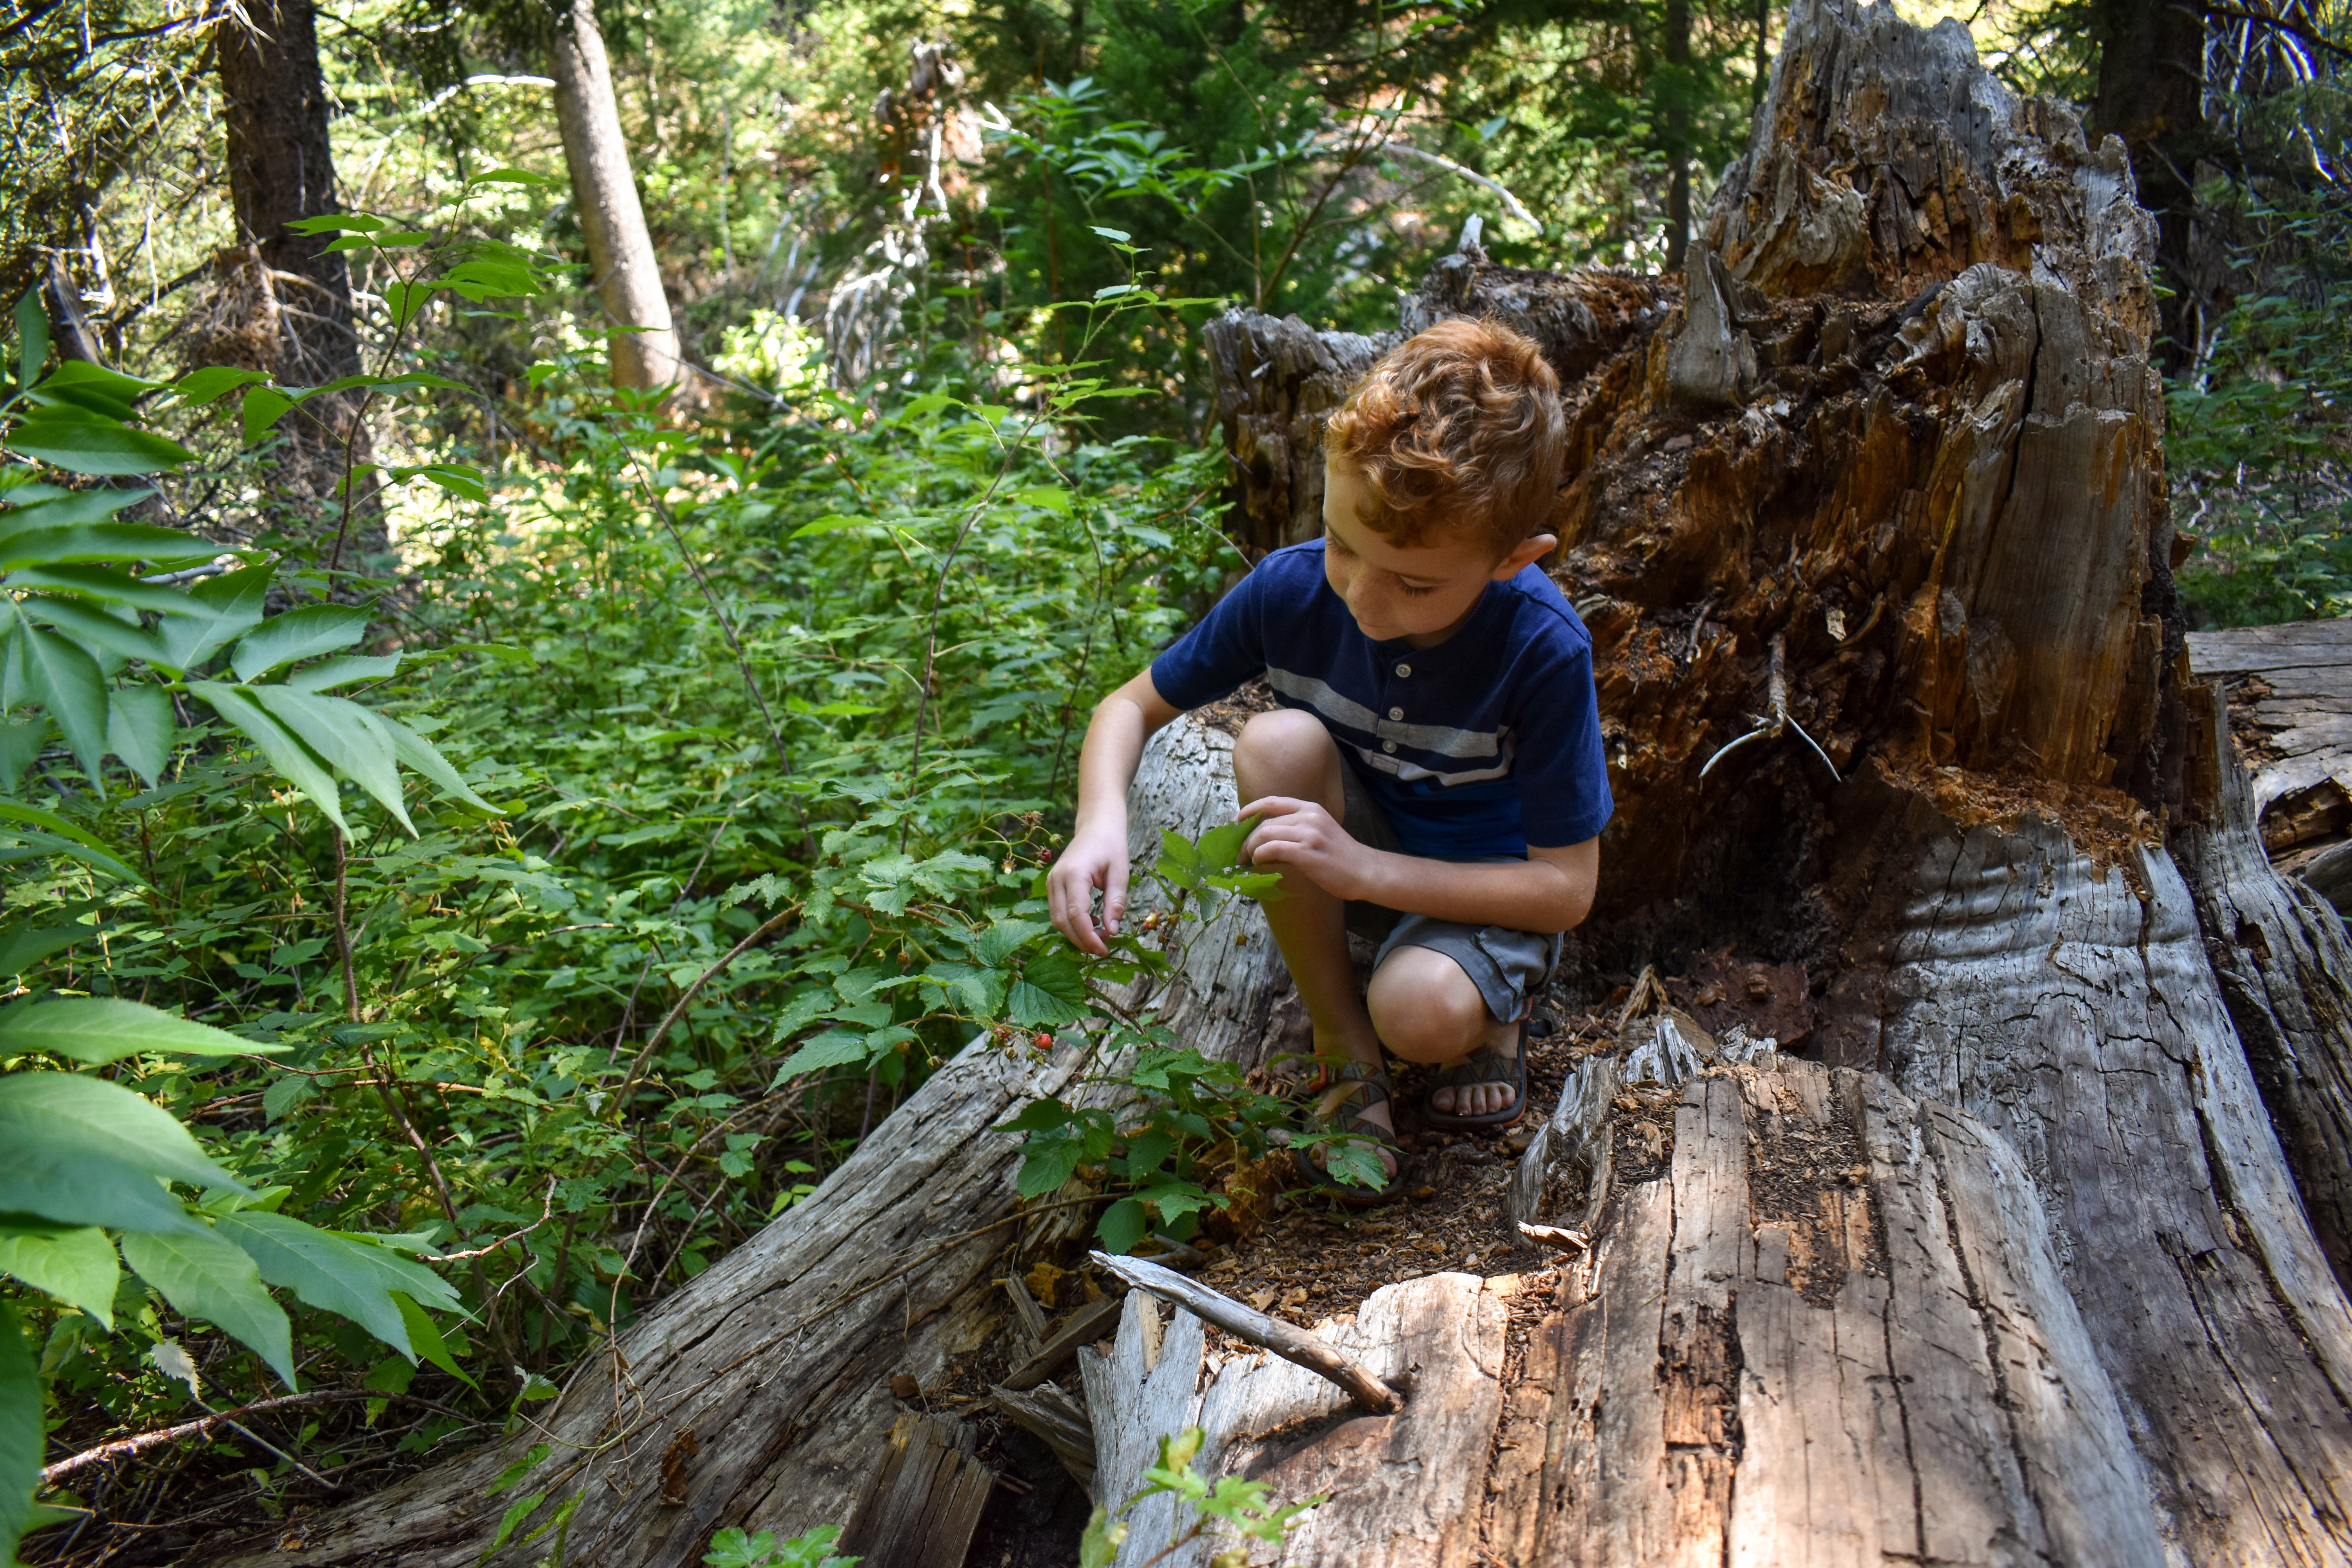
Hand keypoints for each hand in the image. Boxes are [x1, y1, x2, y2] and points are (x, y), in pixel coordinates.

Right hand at [1047, 822, 1129, 956]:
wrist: (1097, 826)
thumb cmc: (1112, 846)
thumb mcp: (1121, 874)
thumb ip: (1116, 903)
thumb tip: (1112, 931)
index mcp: (1074, 874)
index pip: (1076, 914)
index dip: (1088, 937)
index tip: (1104, 950)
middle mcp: (1057, 878)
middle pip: (1062, 921)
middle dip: (1082, 940)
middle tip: (1104, 947)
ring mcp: (1051, 881)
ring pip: (1056, 919)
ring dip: (1076, 933)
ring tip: (1100, 935)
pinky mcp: (1052, 884)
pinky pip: (1057, 911)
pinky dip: (1072, 923)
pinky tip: (1091, 923)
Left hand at [1235, 795, 1379, 901]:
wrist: (1365, 871)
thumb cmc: (1340, 857)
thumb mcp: (1317, 834)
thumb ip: (1293, 832)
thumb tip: (1262, 843)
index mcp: (1310, 808)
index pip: (1271, 801)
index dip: (1249, 810)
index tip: (1236, 823)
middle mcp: (1309, 816)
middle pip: (1265, 821)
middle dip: (1245, 837)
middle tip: (1238, 853)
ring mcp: (1309, 833)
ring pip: (1265, 833)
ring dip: (1250, 848)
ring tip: (1245, 860)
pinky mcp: (1307, 851)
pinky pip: (1272, 848)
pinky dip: (1259, 855)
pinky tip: (1258, 863)